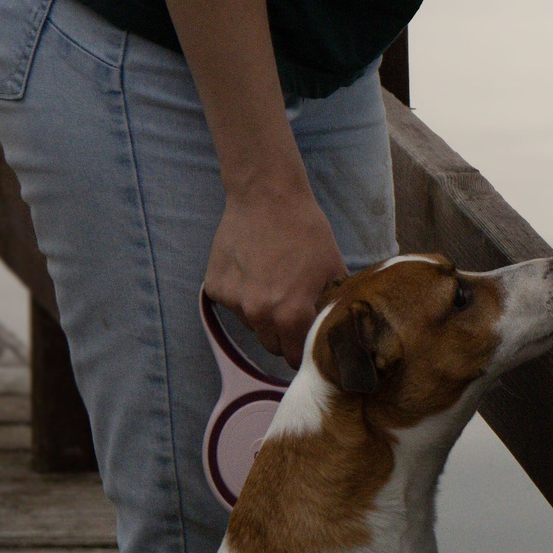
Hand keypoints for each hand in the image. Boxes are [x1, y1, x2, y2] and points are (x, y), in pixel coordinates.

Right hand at [204, 178, 347, 365]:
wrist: (266, 198)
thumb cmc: (305, 230)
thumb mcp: (333, 268)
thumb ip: (332, 306)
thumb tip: (337, 329)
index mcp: (291, 313)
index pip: (297, 354)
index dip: (305, 349)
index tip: (308, 342)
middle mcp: (258, 313)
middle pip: (272, 346)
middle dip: (285, 336)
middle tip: (293, 310)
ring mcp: (233, 302)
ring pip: (252, 326)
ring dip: (263, 315)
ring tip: (274, 282)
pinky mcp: (215, 289)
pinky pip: (233, 306)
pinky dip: (242, 297)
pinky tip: (253, 271)